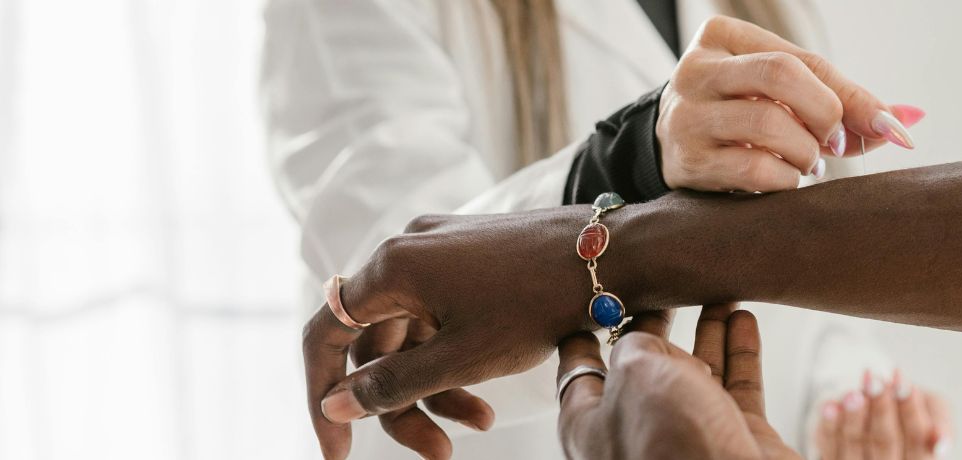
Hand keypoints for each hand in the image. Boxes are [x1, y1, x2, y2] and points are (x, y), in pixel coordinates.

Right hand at [302, 206, 601, 458]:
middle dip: (401, 405)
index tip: (337, 451)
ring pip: (415, 334)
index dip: (321, 396)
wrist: (616, 256)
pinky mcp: (472, 257)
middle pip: (377, 344)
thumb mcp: (461, 359)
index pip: (325, 334)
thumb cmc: (539, 304)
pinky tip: (489, 395)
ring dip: (436, 387)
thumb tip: (334, 404)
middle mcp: (408, 250)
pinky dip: (458, 357)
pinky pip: (444, 315)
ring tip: (481, 425)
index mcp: (392, 267)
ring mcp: (441, 250)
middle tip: (436, 453)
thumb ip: (391, 385)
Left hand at [556, 304, 798, 459]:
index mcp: (591, 426)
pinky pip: (736, 386)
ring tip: (718, 293)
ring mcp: (688, 436)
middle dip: (658, 327)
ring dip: (708, 331)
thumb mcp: (636, 376)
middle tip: (667, 289)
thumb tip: (649, 340)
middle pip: (646, 369)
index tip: (592, 303)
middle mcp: (638, 432)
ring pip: (697, 373)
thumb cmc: (671, 446)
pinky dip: (740, 350)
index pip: (580, 371)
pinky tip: (743, 318)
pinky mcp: (734, 439)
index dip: (586, 333)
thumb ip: (636, 347)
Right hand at [658, 15, 922, 191]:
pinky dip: (785, 180)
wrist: (674, 148)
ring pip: (768, 125)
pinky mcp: (687, 162)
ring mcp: (687, 116)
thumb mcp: (786, 93)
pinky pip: (754, 169)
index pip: (801, 60)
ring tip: (806, 161)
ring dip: (805, 153)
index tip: (887, 129)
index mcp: (723, 36)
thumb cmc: (744, 112)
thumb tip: (906, 124)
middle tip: (834, 143)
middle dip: (824, 115)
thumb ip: (842, 101)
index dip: (850, 97)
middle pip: (781, 76)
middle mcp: (697, 69)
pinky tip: (784, 179)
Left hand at [817, 370, 954, 459]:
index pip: (917, 438)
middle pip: (885, 442)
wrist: (884, 402)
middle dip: (881, 409)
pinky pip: (829, 446)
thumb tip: (941, 441)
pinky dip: (830, 424)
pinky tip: (832, 404)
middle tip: (876, 380)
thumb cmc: (914, 407)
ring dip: (854, 415)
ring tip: (854, 392)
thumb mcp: (936, 410)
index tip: (904, 382)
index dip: (910, 410)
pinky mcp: (835, 459)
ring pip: (856, 444)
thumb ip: (942, 423)